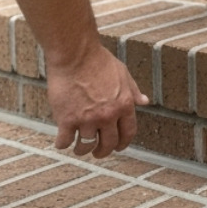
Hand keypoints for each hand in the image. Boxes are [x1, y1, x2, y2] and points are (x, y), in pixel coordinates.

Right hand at [48, 43, 147, 158]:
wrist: (75, 55)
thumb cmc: (99, 60)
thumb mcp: (123, 73)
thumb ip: (134, 90)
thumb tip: (145, 101)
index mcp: (124, 105)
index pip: (128, 133)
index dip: (123, 143)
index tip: (117, 147)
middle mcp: (108, 116)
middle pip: (108, 144)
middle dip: (103, 152)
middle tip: (97, 153)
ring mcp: (87, 119)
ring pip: (86, 146)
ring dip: (82, 150)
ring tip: (79, 149)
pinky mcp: (67, 120)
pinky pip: (65, 141)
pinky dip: (62, 144)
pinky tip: (62, 141)